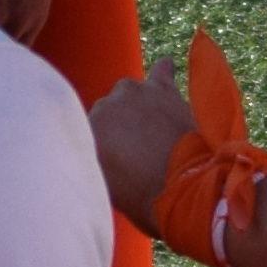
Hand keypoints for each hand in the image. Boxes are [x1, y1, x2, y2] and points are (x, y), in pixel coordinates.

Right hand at [92, 68, 202, 231]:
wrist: (181, 186)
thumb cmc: (140, 196)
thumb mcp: (103, 184)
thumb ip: (95, 160)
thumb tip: (100, 154)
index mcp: (85, 131)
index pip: (88, 129)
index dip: (104, 144)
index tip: (116, 157)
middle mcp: (104, 106)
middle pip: (107, 110)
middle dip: (119, 125)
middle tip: (136, 148)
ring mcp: (134, 93)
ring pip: (128, 92)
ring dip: (137, 104)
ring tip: (152, 126)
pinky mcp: (163, 88)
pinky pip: (161, 70)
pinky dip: (162, 74)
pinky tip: (165, 70)